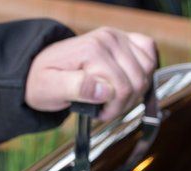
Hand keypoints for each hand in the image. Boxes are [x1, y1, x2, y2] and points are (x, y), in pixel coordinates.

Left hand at [25, 27, 156, 121]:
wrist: (40, 67)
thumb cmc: (44, 81)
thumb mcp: (51, 90)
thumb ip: (77, 89)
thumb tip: (104, 92)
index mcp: (91, 50)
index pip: (121, 88)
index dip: (113, 109)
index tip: (98, 114)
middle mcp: (107, 39)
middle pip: (137, 81)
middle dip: (123, 103)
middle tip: (105, 109)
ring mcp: (117, 37)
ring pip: (147, 70)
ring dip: (135, 91)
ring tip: (114, 97)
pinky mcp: (124, 39)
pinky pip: (149, 52)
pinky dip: (145, 70)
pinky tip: (129, 81)